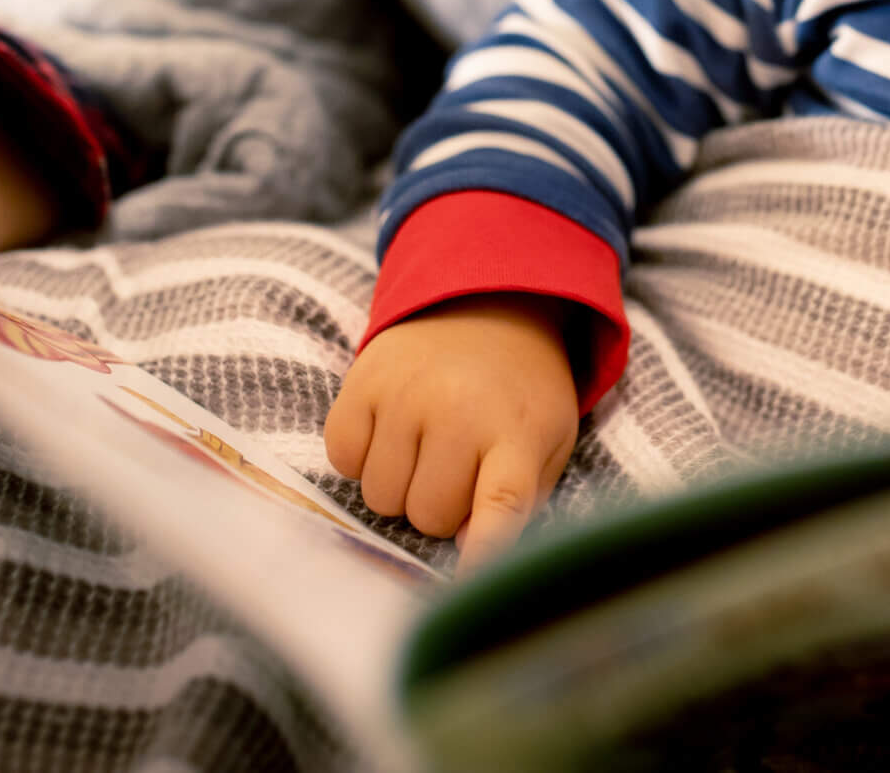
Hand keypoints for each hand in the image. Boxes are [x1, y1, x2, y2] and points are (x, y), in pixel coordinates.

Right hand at [324, 294, 580, 570]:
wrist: (488, 305)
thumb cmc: (519, 395)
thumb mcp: (548, 442)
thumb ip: (521, 502)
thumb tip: (468, 552)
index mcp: (517, 433)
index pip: (502, 503)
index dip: (485, 552)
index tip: (469, 584)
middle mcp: (459, 411)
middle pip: (426, 516)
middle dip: (440, 510)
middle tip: (458, 472)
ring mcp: (405, 394)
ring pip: (380, 497)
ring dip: (400, 489)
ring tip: (426, 450)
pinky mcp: (362, 381)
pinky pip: (342, 460)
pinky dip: (362, 459)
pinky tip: (392, 433)